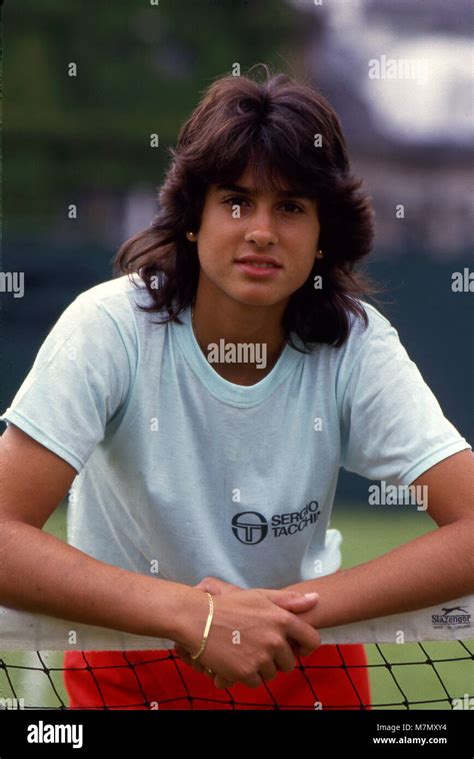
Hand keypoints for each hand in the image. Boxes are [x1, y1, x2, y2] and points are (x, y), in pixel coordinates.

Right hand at [175, 585, 320, 689]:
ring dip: (261, 667)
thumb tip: (316, 599)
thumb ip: (289, 600)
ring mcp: (261, 657)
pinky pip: (255, 682)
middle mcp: (275, 640)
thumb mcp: (260, 596)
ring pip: (272, 673)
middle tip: (258, 646)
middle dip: (277, 658)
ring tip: (244, 651)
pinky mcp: (246, 672)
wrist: (198, 619)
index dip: (305, 646)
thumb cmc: (229, 606)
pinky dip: (246, 675)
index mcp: (282, 619)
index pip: (312, 640)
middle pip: (289, 662)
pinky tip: (236, 659)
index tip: (295, 647)